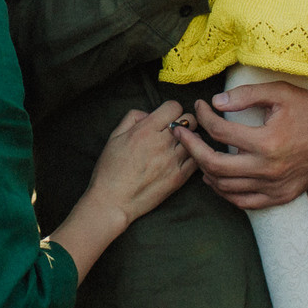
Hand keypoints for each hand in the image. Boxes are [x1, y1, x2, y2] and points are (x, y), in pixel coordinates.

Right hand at [49, 102, 195, 279]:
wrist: (113, 201)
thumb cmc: (110, 170)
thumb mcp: (114, 137)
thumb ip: (132, 118)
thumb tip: (149, 113)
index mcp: (145, 130)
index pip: (174, 106)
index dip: (170, 109)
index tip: (166, 118)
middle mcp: (162, 143)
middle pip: (189, 120)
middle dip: (183, 122)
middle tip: (175, 130)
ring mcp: (173, 161)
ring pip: (197, 138)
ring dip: (190, 139)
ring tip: (179, 145)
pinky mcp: (179, 177)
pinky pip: (197, 158)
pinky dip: (193, 155)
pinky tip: (182, 158)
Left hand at [177, 83, 307, 209]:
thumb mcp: (280, 93)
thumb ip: (246, 95)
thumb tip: (216, 102)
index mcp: (267, 141)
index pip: (220, 131)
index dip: (203, 116)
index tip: (199, 107)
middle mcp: (268, 168)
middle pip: (214, 164)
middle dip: (192, 148)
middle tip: (183, 135)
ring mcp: (274, 186)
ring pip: (225, 187)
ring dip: (205, 171)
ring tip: (197, 155)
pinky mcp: (280, 196)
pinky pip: (244, 202)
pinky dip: (225, 192)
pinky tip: (216, 179)